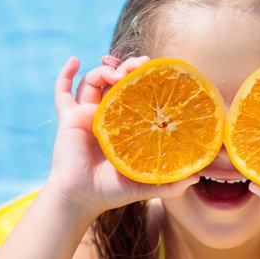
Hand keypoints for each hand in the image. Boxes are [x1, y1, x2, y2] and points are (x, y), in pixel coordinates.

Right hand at [43, 56, 196, 217]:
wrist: (81, 199)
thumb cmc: (111, 191)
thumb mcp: (146, 184)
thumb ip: (171, 182)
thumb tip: (198, 177)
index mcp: (123, 125)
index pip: (134, 94)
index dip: (144, 80)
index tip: (156, 72)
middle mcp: (104, 115)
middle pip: (115, 81)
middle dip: (127, 68)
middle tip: (140, 65)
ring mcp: (85, 115)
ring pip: (92, 81)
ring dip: (105, 70)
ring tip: (118, 72)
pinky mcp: (68, 118)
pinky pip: (61, 92)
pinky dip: (65, 75)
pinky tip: (73, 60)